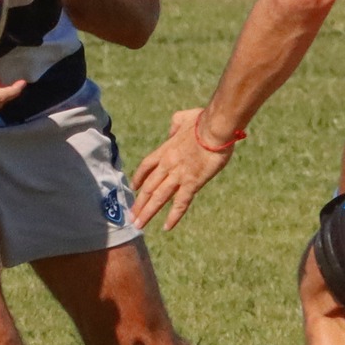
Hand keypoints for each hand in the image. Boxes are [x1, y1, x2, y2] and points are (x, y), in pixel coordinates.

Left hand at [129, 107, 234, 229]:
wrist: (214, 127)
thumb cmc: (202, 120)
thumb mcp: (182, 118)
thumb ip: (175, 125)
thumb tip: (172, 130)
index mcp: (165, 150)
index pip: (146, 167)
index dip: (138, 179)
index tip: (133, 189)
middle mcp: (167, 164)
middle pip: (148, 187)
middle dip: (139, 203)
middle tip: (130, 216)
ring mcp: (179, 175)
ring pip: (159, 197)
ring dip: (147, 212)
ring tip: (138, 225)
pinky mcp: (192, 182)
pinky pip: (181, 202)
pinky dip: (173, 216)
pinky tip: (166, 227)